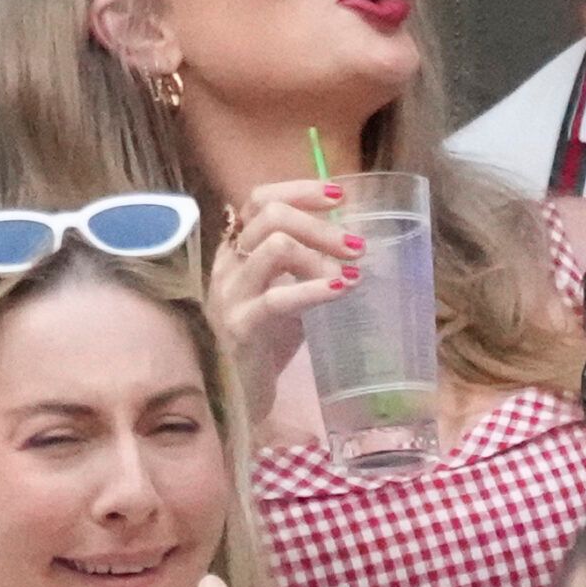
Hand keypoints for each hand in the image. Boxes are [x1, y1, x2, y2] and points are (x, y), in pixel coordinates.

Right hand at [209, 181, 360, 435]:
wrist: (234, 396)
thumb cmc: (265, 341)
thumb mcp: (286, 290)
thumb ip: (306, 264)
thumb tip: (352, 240)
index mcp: (236, 250)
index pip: (260, 199)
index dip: (300, 190)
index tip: (340, 195)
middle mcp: (228, 265)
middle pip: (272, 216)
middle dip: (321, 225)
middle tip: (357, 246)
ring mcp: (230, 295)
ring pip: (275, 247)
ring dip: (322, 254)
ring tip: (351, 272)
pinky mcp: (240, 327)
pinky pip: (278, 298)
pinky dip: (316, 289)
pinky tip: (344, 289)